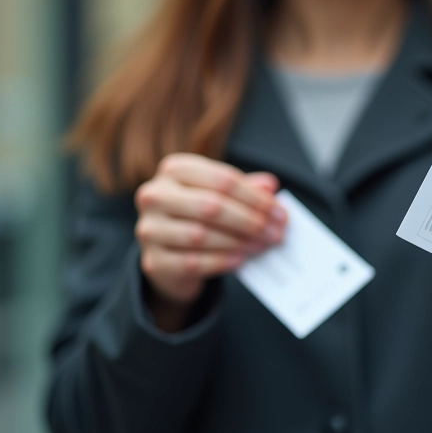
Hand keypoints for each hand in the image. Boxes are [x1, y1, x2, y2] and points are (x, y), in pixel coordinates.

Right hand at [135, 153, 286, 311]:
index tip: (281, 214)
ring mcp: (150, 229)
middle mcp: (155, 195)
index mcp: (174, 170)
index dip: (256, 198)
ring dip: (238, 242)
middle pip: (212, 206)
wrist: (170, 254)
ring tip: (262, 246)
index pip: (223, 180)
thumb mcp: (222, 196)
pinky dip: (221, 261)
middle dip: (250, 221)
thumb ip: (246, 189)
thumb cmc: (200, 216)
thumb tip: (271, 186)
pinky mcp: (155, 261)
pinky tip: (241, 260)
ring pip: (200, 235)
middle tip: (276, 233)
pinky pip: (192, 262)